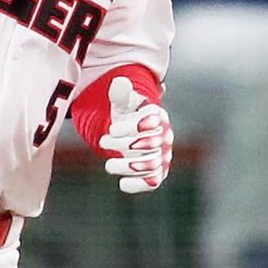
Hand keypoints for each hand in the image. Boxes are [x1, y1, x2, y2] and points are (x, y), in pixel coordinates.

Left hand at [100, 76, 172, 193]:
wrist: (130, 136)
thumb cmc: (126, 117)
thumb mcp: (122, 105)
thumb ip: (120, 95)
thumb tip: (119, 83)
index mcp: (158, 116)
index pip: (152, 121)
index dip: (131, 127)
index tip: (112, 129)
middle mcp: (165, 136)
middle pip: (150, 143)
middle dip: (122, 145)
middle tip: (103, 141)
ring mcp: (163, 155)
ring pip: (151, 164)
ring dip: (126, 166)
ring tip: (108, 164)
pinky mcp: (158, 173)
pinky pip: (153, 182)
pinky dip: (137, 184)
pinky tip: (122, 183)